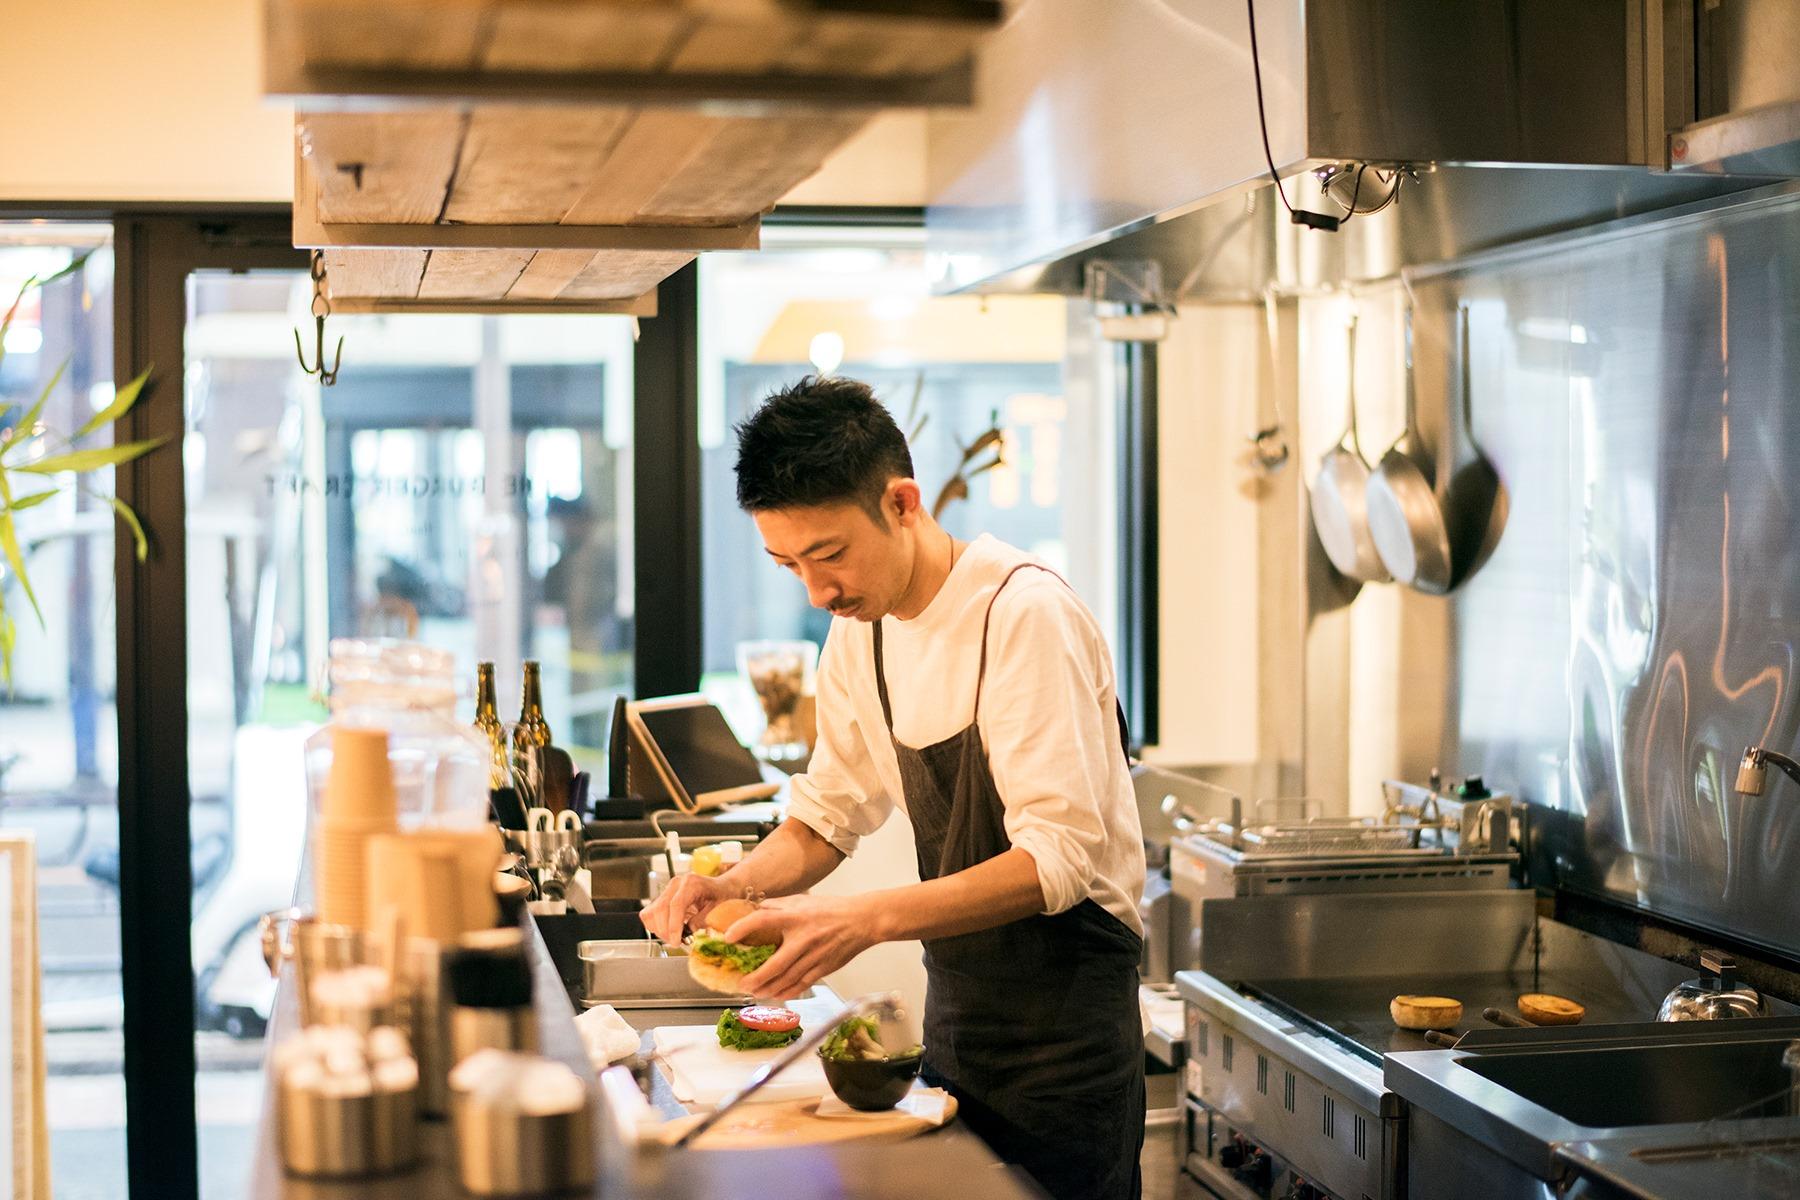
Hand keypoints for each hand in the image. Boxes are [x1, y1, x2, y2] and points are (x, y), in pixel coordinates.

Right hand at [639, 871, 731, 944]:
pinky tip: (669, 931)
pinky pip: (650, 913)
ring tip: (674, 938)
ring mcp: (667, 889)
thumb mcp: (719, 909)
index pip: (676, 904)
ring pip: (652, 912)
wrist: (721, 886)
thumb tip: (689, 931)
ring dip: (660, 930)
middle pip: (661, 908)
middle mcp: (676, 883)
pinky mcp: (663, 897)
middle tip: (677, 943)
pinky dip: (655, 925)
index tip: (676, 941)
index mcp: (692, 883)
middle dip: (666, 931)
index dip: (674, 925)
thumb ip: (703, 919)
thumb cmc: (722, 896)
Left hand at [725, 893, 880, 1002]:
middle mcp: (804, 938)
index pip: (764, 920)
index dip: (743, 928)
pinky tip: (776, 995)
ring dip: (768, 988)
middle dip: (756, 977)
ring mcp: (815, 956)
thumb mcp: (803, 900)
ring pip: (787, 979)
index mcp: (796, 916)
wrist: (862, 920)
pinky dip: (787, 992)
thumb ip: (779, 905)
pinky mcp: (824, 968)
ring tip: (754, 992)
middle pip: (775, 964)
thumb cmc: (831, 909)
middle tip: (741, 983)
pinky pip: (802, 984)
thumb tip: (756, 910)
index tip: (728, 937)